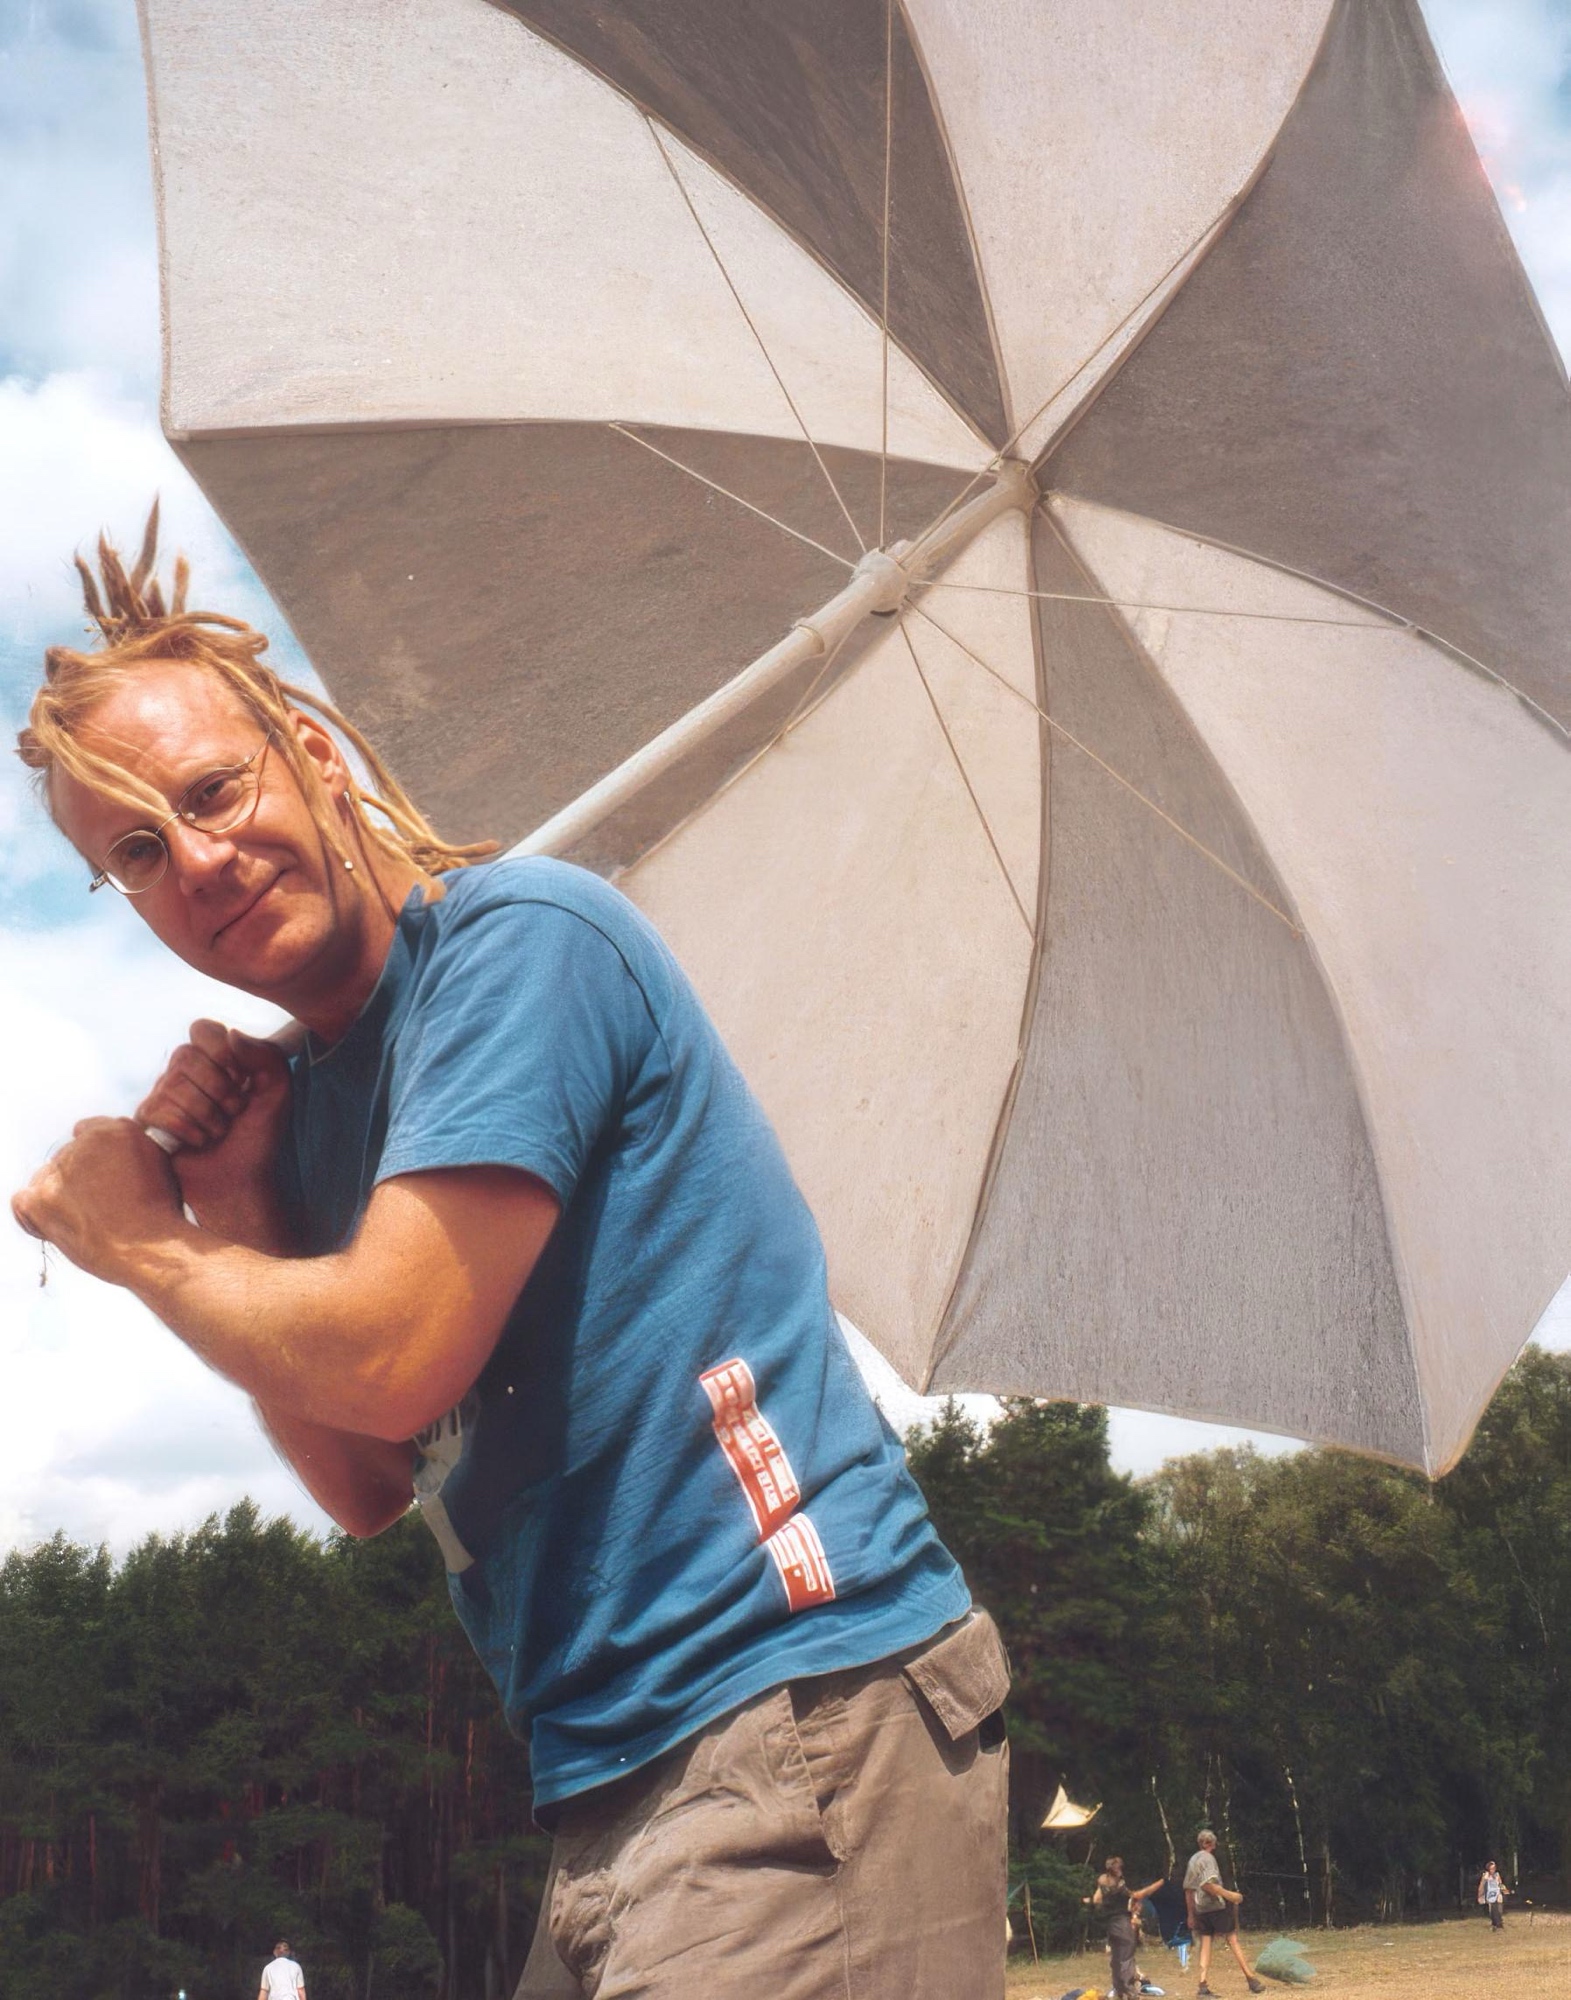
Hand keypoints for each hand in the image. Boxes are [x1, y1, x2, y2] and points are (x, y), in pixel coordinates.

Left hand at [12, 1117, 183, 1283]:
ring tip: (86, 1222)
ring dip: (59, 1197)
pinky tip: (59, 1227)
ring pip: (46, 1179)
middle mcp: (85, 1144)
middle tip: (98, 1208)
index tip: (103, 1180)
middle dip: (77, 1180)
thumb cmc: (159, 1216)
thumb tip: (110, 1156)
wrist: (150, 1248)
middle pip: (66, 1158)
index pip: (87, 1133)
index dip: (94, 1160)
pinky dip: (35, 1216)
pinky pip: (23, 1202)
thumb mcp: (159, 1166)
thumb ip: (129, 1150)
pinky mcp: (41, 1199)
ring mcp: (60, 1171)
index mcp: (118, 1129)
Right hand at [135, 1021, 294, 1243]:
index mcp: (214, 1059)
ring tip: (218, 1132)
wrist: (239, 1181)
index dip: (222, 1053)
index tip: (241, 1079)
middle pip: (185, 1055)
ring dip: (208, 1115)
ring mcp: (162, 1095)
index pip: (203, 1029)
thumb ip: (266, 1057)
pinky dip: (190, 1131)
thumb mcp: (277, 1094)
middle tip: (234, 1111)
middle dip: (219, 1089)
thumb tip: (231, 1034)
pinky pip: (159, 1112)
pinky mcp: (147, 1121)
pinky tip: (199, 1142)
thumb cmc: (257, 1137)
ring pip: (173, 1085)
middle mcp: (184, 1072)